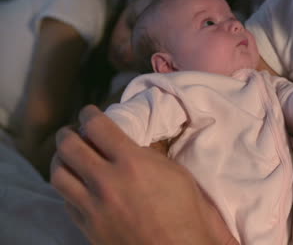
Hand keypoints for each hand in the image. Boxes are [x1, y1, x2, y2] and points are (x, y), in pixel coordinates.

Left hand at [51, 105, 236, 244]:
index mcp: (132, 163)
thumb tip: (130, 145)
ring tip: (69, 158)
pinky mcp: (87, 227)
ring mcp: (92, 206)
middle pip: (69, 146)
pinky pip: (66, 201)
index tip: (89, 113)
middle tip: (73, 131)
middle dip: (68, 133)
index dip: (89, 114)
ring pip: (58, 174)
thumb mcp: (175, 174)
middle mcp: (106, 181)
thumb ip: (148, 156)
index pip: (97, 127)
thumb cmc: (185, 213)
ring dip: (61, 160)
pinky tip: (78, 187)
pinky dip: (69, 189)